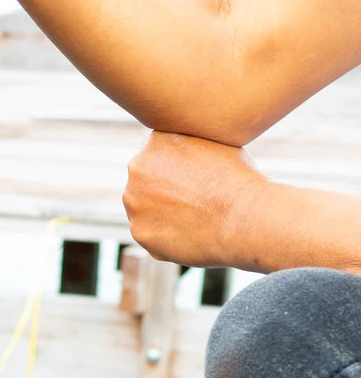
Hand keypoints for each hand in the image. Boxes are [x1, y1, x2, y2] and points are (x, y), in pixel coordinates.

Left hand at [123, 132, 266, 267]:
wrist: (243, 218)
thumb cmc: (238, 179)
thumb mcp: (214, 141)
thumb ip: (188, 142)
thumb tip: (182, 147)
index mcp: (155, 141)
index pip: (156, 156)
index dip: (176, 170)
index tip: (194, 181)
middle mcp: (137, 168)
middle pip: (145, 182)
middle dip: (163, 191)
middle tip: (194, 201)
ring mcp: (134, 202)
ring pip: (144, 209)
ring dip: (162, 214)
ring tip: (194, 217)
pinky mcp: (139, 232)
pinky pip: (151, 234)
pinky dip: (166, 237)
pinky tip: (190, 233)